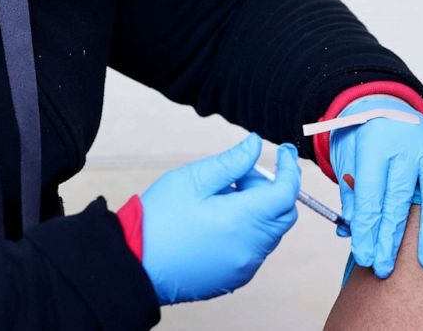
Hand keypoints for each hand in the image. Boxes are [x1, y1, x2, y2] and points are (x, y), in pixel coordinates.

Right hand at [139, 134, 299, 303]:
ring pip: (270, 231)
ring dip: (259, 209)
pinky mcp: (234, 278)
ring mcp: (244, 267)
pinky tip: (219, 220)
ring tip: (222, 197)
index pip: (287, 192)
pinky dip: (249, 230)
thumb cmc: (158, 220)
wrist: (133, 264)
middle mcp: (250, 248)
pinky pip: (255, 249)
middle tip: (241, 175)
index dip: (290, 168)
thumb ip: (233, 161)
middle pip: (283, 213)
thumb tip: (256, 144)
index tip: (284, 151)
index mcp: (243, 220)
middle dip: (272, 188)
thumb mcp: (194, 178)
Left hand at [330, 96, 422, 277]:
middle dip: (390, 237)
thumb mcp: (348, 157)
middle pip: (399, 197)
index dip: (366, 228)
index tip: (364, 257)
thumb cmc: (366, 140)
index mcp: (375, 143)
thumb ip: (352, 192)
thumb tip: (354, 231)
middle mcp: (407, 144)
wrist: (385, 105)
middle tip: (384, 268)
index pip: (371, 193)